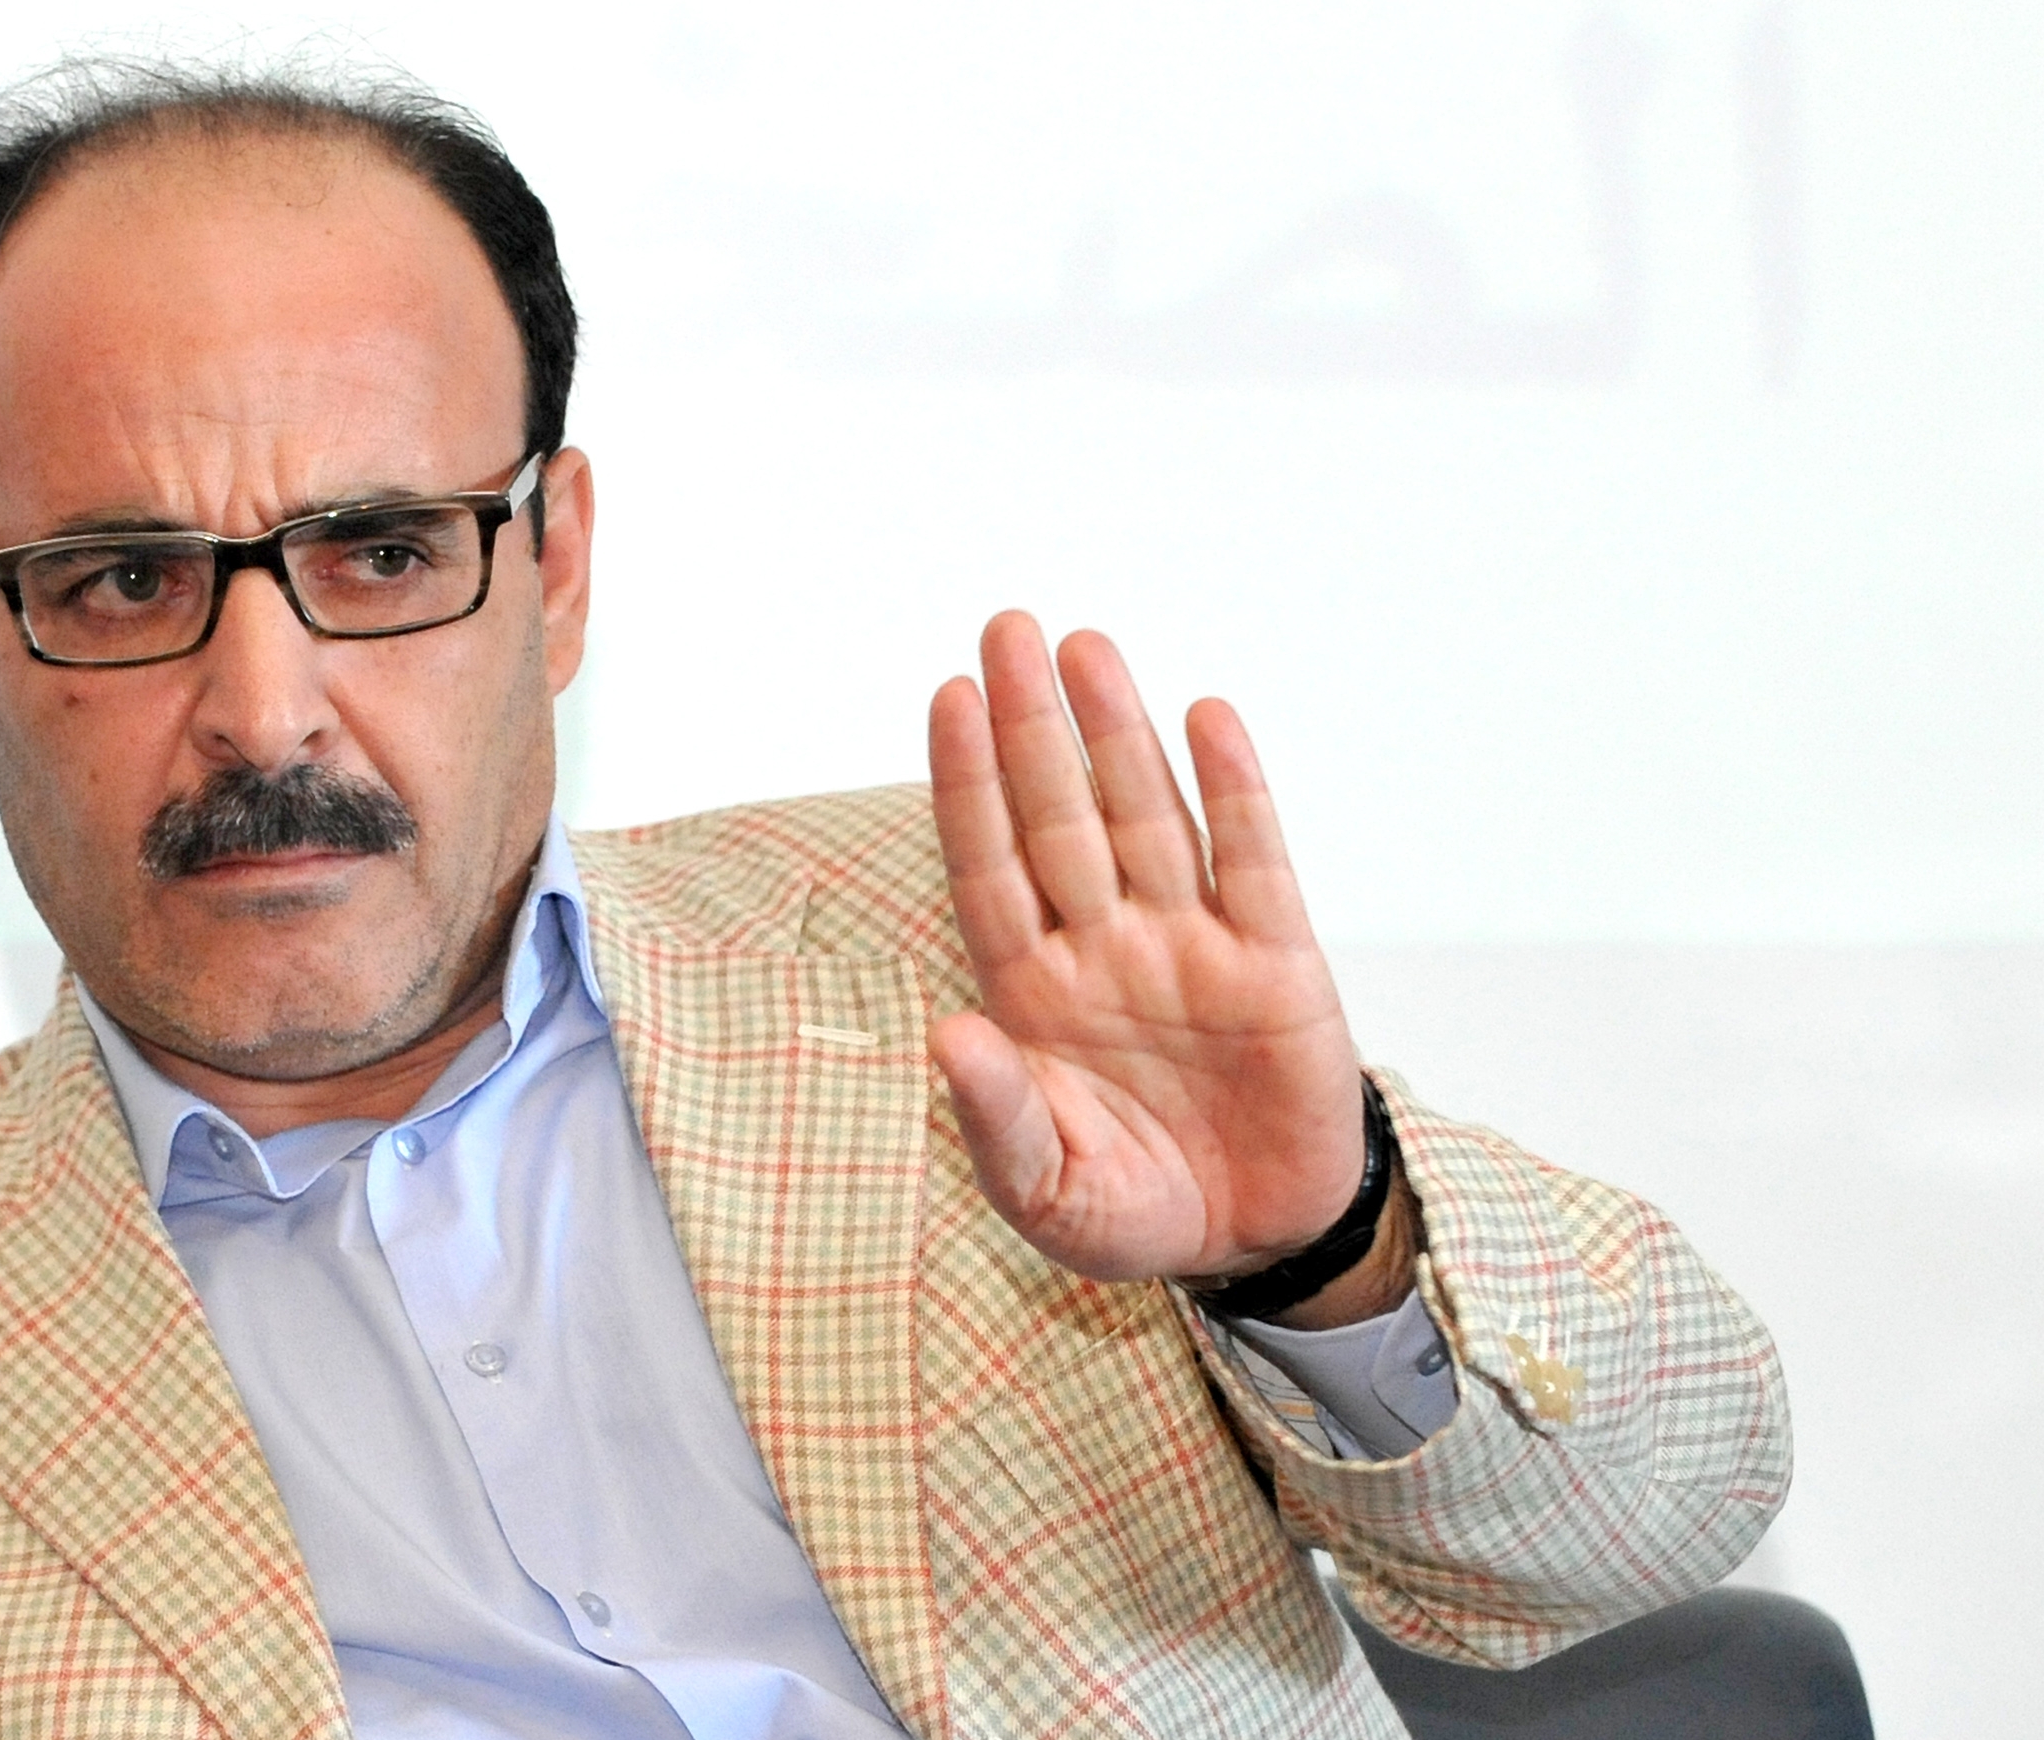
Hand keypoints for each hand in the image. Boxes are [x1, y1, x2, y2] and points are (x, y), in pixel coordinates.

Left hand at [928, 614, 1401, 1314]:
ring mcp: (1191, 946)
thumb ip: (997, 1121)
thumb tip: (948, 1034)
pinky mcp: (1276, 964)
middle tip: (1007, 625)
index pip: (988, 866)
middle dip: (1032, 725)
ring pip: (1147, 818)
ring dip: (1117, 733)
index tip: (948, 697)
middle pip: (1060, 816)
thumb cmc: (1131, 1209)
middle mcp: (1106, 947)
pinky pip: (1252, 862)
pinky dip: (1233, 792)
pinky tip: (1207, 718)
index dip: (967, 784)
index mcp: (1034, 991)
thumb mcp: (1048, 1192)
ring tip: (1086, 647)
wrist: (1255, 1245)